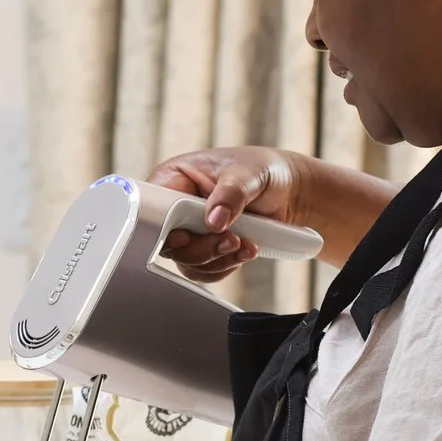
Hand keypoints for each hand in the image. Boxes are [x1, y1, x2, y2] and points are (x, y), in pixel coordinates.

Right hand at [152, 146, 304, 282]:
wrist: (288, 191)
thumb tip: (214, 220)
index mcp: (175, 178)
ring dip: (218, 259)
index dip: (164, 227)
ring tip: (245, 243)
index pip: (152, 207)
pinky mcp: (206, 247)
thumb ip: (230, 194)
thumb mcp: (248, 173)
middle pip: (168, 242)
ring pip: (187, 261)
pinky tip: (246, 250)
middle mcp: (176, 206)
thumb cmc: (263, 169)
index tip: (188, 234)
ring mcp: (191, 229)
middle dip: (201, 248)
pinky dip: (226, 266)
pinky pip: (205, 270)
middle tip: (230, 239)